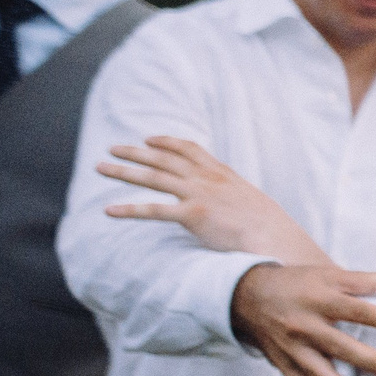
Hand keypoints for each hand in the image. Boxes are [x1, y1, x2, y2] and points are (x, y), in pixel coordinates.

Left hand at [100, 136, 327, 264]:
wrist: (275, 236)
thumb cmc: (267, 225)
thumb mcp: (251, 200)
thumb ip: (233, 195)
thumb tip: (230, 203)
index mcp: (221, 173)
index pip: (189, 149)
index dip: (166, 142)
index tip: (149, 140)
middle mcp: (206, 178)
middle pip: (163, 159)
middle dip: (135, 152)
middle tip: (112, 149)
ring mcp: (198, 194)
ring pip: (153, 178)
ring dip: (124, 171)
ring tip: (101, 168)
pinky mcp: (192, 215)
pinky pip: (154, 210)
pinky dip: (128, 210)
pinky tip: (109, 211)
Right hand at [229, 263, 375, 375]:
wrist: (244, 295)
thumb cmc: (297, 283)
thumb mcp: (328, 274)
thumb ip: (368, 279)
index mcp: (320, 299)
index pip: (357, 310)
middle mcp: (306, 326)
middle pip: (341, 346)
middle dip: (371, 362)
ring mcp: (294, 349)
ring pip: (321, 375)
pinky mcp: (285, 365)